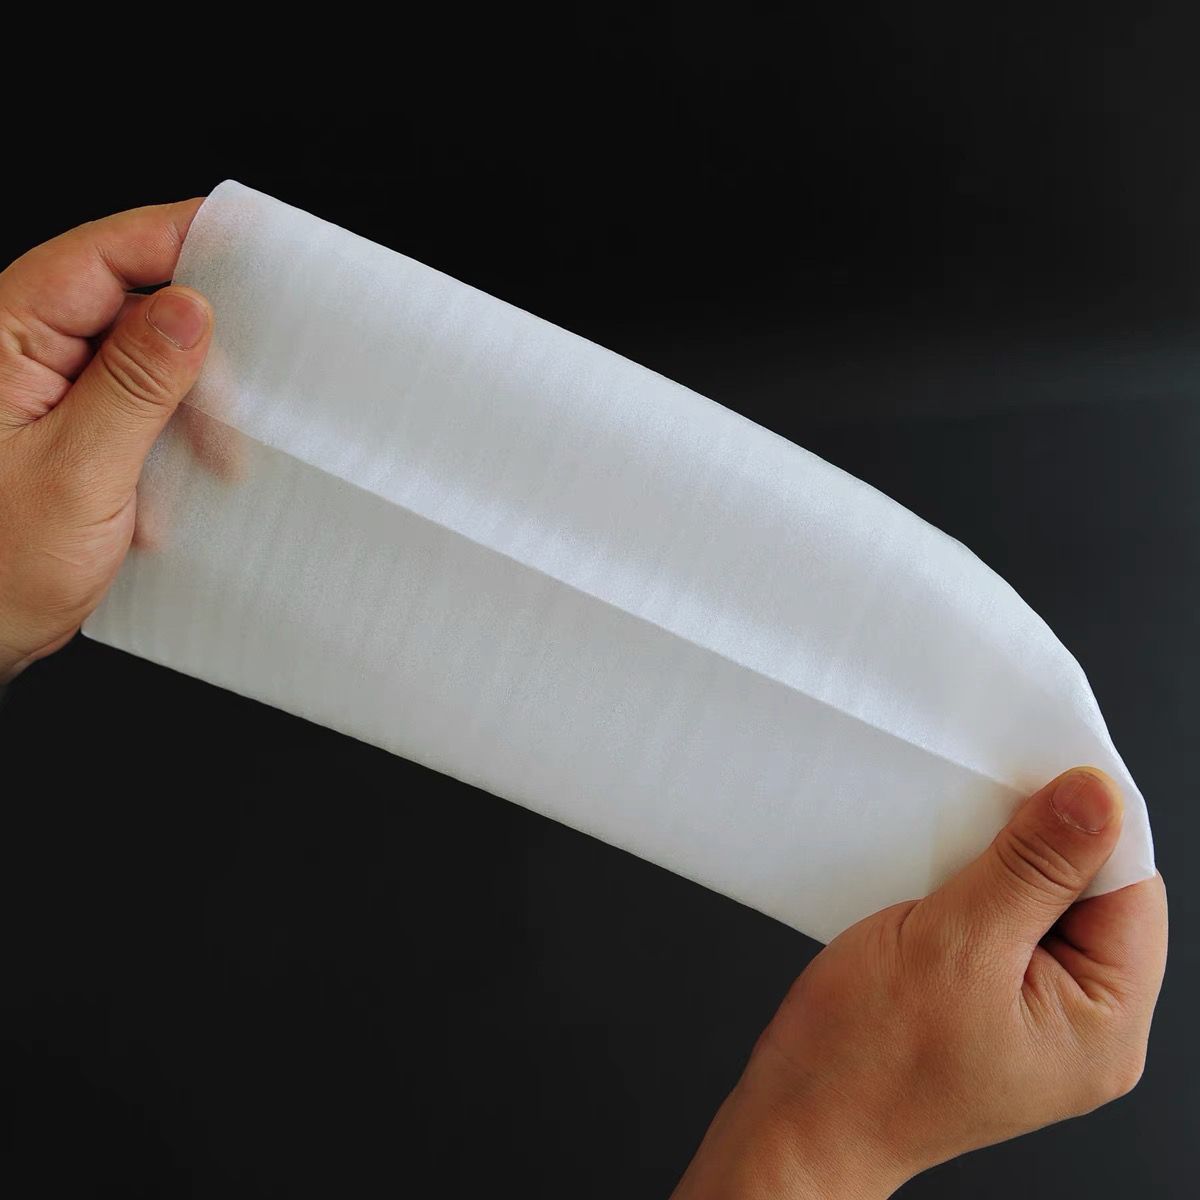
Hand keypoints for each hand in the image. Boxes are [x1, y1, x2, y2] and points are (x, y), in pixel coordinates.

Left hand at [0, 201, 212, 680]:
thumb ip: (134, 385)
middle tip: (241, 392)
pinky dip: (177, 426)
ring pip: (146, 350)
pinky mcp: (74, 418)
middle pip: (132, 296)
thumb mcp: (77, 473)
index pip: (101, 254)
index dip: (177, 239)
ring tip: (214, 458)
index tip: (249, 245)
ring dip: (191, 398)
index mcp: (1, 336)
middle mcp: (23, 346)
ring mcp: (50, 382)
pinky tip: (189, 469)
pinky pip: (141, 395)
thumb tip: (189, 307)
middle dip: (198, 342)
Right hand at [673, 768, 1167, 1198]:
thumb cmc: (867, 1055)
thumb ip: (1033, 867)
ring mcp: (1041, 1021)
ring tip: (952, 853)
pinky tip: (939, 881)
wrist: (801, 1118)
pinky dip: (977, 891)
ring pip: (1046, 907)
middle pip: (1093, 896)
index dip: (1090, 823)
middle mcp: (1088, 1029)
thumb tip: (1098, 796)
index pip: (1131, 889)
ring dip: (1003, 865)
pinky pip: (1008, 928)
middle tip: (980, 810)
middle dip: (1041, 844)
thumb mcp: (955, 942)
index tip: (1040, 771)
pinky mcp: (996, 1007)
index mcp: (1104, 1025)